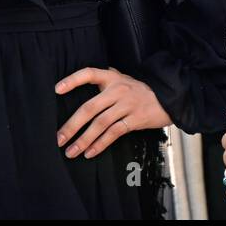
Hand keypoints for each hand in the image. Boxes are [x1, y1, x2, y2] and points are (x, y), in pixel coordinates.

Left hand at [55, 67, 170, 158]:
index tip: (56, 90)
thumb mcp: (123, 79)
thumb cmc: (140, 90)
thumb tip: (85, 79)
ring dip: (83, 140)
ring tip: (71, 151)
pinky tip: (90, 152)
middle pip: (89, 108)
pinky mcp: (135, 119)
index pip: (89, 73)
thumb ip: (106, 78)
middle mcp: (117, 90)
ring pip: (100, 124)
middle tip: (59, 138)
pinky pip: (114, 133)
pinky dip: (100, 144)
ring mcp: (127, 105)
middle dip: (72, 125)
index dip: (72, 80)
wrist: (169, 97)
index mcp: (112, 77)